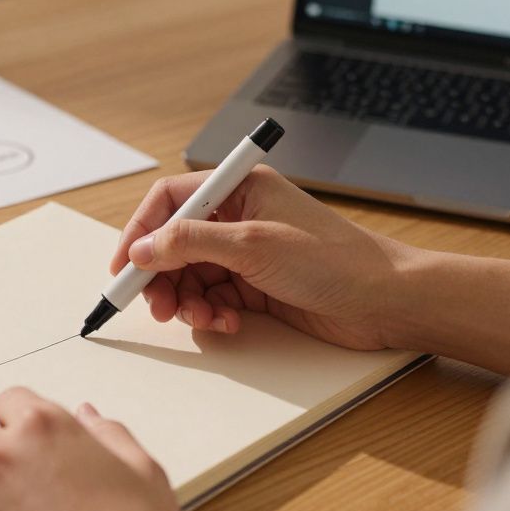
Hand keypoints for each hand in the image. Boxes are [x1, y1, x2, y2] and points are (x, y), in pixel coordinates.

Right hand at [111, 166, 417, 350]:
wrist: (386, 301)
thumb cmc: (335, 260)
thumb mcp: (253, 245)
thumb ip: (190, 243)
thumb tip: (142, 248)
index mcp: (239, 188)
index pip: (170, 200)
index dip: (140, 231)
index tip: (123, 266)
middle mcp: (239, 216)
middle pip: (174, 242)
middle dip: (160, 276)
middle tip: (156, 306)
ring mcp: (246, 253)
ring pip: (190, 275)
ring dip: (186, 300)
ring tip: (200, 318)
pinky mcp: (255, 286)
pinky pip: (212, 297)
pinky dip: (209, 312)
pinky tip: (224, 322)